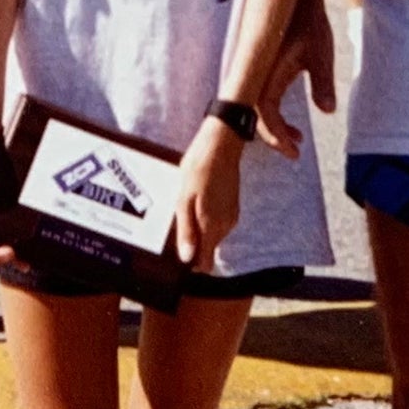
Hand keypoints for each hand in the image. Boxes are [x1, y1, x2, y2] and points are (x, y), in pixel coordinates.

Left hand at [174, 118, 243, 272]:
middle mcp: (226, 225)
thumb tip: (187, 259)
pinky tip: (196, 202)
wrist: (221, 144)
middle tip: (175, 225)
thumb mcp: (184, 199)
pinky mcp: (232, 206)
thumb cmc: (199, 168)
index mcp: (213, 226)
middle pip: (208, 250)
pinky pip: (217, 223)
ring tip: (185, 209)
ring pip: (213, 236)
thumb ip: (187, 231)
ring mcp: (231, 216)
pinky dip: (206, 219)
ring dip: (199, 229)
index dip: (191, 263)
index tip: (177, 254)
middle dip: (193, 244)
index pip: (206, 262)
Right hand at [257, 0, 337, 160]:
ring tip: (298, 135)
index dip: (278, 137)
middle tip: (296, 149)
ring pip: (257, 105)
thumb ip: (323, 82)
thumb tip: (327, 111)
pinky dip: (273, 109)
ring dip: (275, 122)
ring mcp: (254, 68)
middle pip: (257, 116)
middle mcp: (254, 72)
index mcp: (267, 72)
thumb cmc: (309, 20)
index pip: (266, 116)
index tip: (295, 152)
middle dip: (276, 136)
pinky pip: (258, 94)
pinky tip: (290, 114)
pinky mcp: (257, 64)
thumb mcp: (321, 51)